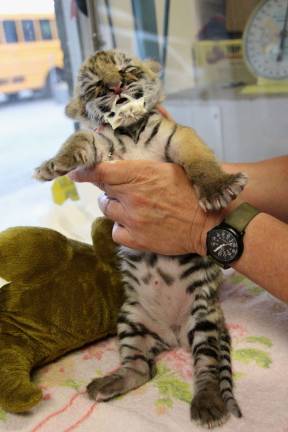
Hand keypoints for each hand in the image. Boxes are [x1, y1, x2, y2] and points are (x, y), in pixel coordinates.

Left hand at [69, 160, 223, 254]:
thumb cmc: (194, 193)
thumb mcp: (175, 166)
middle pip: (103, 191)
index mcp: (142, 174)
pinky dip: (121, 228)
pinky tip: (134, 225)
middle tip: (124, 190)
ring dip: (115, 207)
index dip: (85, 171)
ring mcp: (133, 219)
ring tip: (132, 207)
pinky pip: (116, 232)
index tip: (76, 171)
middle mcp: (132, 197)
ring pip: (107, 210)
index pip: (101, 171)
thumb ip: (152, 156)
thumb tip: (151, 125)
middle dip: (109, 189)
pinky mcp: (136, 239)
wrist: (210, 225)